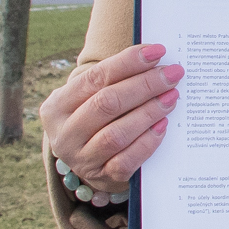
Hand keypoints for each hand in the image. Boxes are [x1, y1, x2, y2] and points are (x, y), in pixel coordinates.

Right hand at [39, 42, 180, 192]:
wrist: (91, 160)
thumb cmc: (97, 118)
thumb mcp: (92, 98)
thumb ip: (115, 79)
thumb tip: (154, 56)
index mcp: (56, 107)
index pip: (94, 78)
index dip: (128, 63)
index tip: (157, 51)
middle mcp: (64, 134)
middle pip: (107, 104)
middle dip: (144, 85)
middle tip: (172, 74)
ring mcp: (80, 159)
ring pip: (116, 134)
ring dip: (149, 112)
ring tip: (172, 97)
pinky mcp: (101, 177)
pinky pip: (126, 161)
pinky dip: (147, 142)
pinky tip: (163, 126)